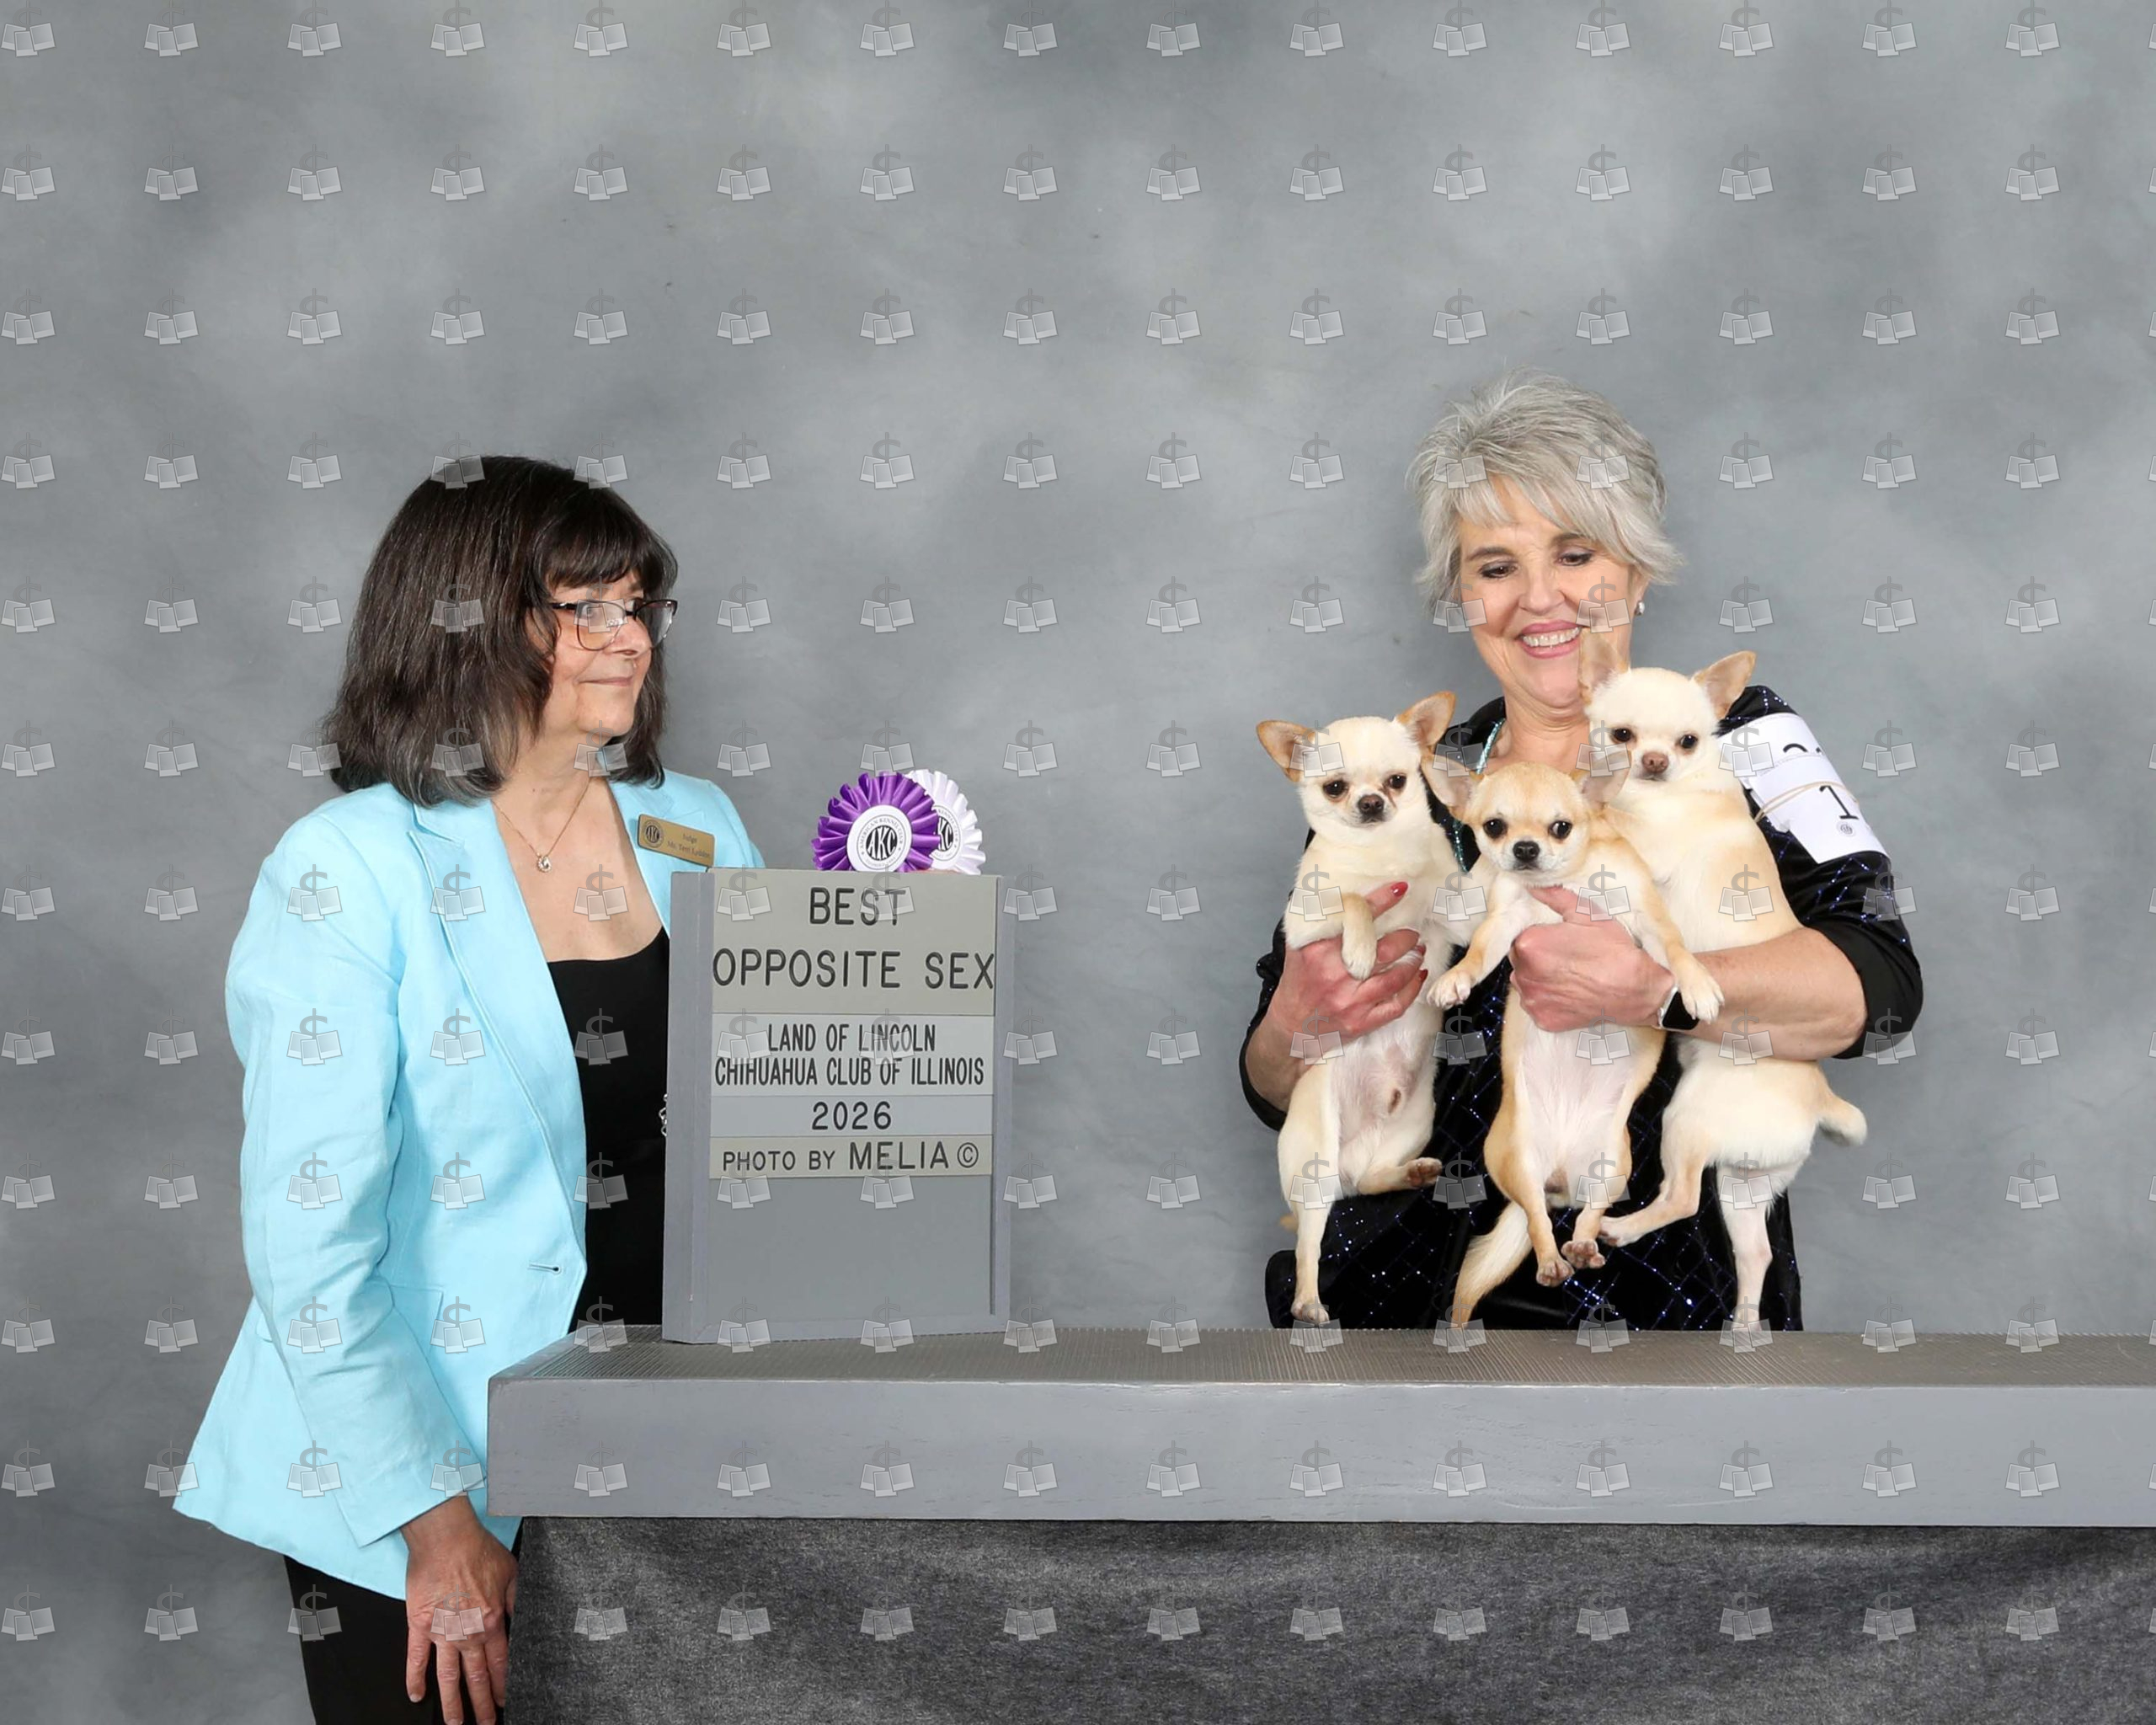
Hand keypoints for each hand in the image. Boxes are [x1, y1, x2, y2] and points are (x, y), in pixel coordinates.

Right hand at [403, 1497, 517, 1723]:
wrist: (446, 1538)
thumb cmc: (478, 1550)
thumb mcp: (512, 1574)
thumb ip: (519, 1601)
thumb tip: (526, 1621)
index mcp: (492, 1621)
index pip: (500, 1664)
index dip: (503, 1687)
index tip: (505, 1704)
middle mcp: (467, 1633)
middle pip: (476, 1678)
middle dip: (481, 1705)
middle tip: (485, 1724)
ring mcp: (442, 1632)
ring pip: (447, 1677)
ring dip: (451, 1703)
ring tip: (455, 1724)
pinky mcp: (419, 1625)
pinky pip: (415, 1658)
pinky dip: (414, 1679)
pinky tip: (416, 1696)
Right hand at [1266, 881, 1428, 1051]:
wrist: (1290, 1028)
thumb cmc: (1299, 984)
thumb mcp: (1299, 948)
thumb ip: (1317, 922)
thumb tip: (1340, 894)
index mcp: (1317, 951)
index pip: (1355, 919)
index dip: (1381, 901)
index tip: (1400, 889)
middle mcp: (1334, 975)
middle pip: (1384, 949)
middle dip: (1406, 937)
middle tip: (1412, 932)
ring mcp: (1350, 1001)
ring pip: (1395, 977)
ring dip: (1414, 960)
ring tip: (1418, 950)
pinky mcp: (1361, 1022)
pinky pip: (1397, 1004)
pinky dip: (1413, 988)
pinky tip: (1418, 976)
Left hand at [1511, 885, 1667, 1032]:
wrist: (1635, 989)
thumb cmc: (1612, 950)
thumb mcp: (1587, 915)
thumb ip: (1555, 898)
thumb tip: (1535, 887)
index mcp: (1529, 944)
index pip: (1522, 938)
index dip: (1542, 939)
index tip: (1561, 943)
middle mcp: (1523, 973)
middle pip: (1521, 961)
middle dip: (1538, 958)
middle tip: (1567, 959)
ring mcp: (1532, 1000)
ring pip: (1526, 984)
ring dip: (1540, 979)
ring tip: (1570, 977)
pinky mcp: (1542, 1019)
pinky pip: (1537, 1006)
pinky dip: (1549, 1001)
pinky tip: (1570, 994)